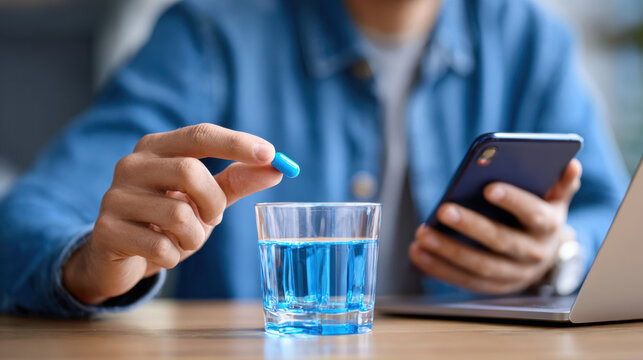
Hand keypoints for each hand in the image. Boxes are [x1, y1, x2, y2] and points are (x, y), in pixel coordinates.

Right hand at [63, 124, 282, 303]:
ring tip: (183, 239)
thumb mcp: (204, 199)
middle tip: (212, 218)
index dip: (237, 143)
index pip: (200, 135)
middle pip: (189, 171)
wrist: (117, 256)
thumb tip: (276, 168)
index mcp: (158, 148)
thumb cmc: (166, 221)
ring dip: (194, 236)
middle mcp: (132, 164)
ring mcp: (115, 196)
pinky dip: (174, 256)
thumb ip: (236, 182)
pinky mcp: (107, 229)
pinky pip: (161, 247)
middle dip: (213, 202)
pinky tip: (162, 252)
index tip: (271, 154)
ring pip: (178, 214)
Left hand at [409, 159, 581, 293]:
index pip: (534, 213)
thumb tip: (570, 163)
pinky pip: (465, 281)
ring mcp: (514, 275)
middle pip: (501, 241)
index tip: (488, 187)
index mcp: (549, 225)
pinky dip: (440, 269)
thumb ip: (560, 181)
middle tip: (442, 210)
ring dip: (448, 252)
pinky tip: (417, 253)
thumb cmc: (540, 213)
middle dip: (471, 226)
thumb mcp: (554, 197)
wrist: (544, 253)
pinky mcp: (494, 288)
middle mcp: (534, 254)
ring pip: (480, 266)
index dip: (514, 201)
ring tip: (422, 235)